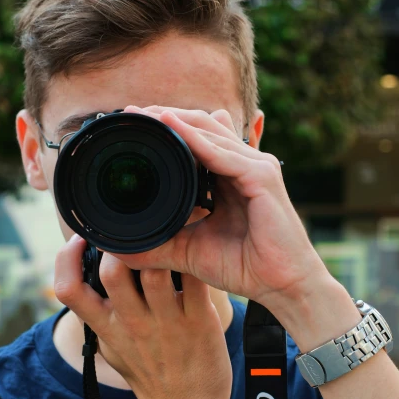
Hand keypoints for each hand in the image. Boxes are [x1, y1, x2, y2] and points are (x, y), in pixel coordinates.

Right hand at [54, 234, 232, 398]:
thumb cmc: (149, 374)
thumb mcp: (112, 347)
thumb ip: (99, 315)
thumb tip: (86, 279)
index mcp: (107, 327)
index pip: (68, 289)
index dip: (66, 258)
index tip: (80, 238)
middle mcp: (132, 323)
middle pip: (111, 271)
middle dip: (116, 244)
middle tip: (131, 233)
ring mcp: (167, 323)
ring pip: (155, 272)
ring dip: (158, 248)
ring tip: (164, 237)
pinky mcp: (200, 322)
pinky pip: (195, 281)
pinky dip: (193, 260)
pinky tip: (193, 251)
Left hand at [109, 105, 331, 312]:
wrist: (281, 287)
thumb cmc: (244, 266)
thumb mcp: (189, 250)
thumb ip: (159, 242)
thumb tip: (118, 247)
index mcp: (228, 174)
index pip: (196, 137)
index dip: (166, 126)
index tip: (132, 122)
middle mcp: (243, 163)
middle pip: (202, 125)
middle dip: (166, 115)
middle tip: (132, 111)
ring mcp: (255, 166)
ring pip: (211, 131)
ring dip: (176, 121)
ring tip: (145, 114)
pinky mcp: (262, 177)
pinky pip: (223, 153)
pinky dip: (196, 140)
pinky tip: (172, 127)